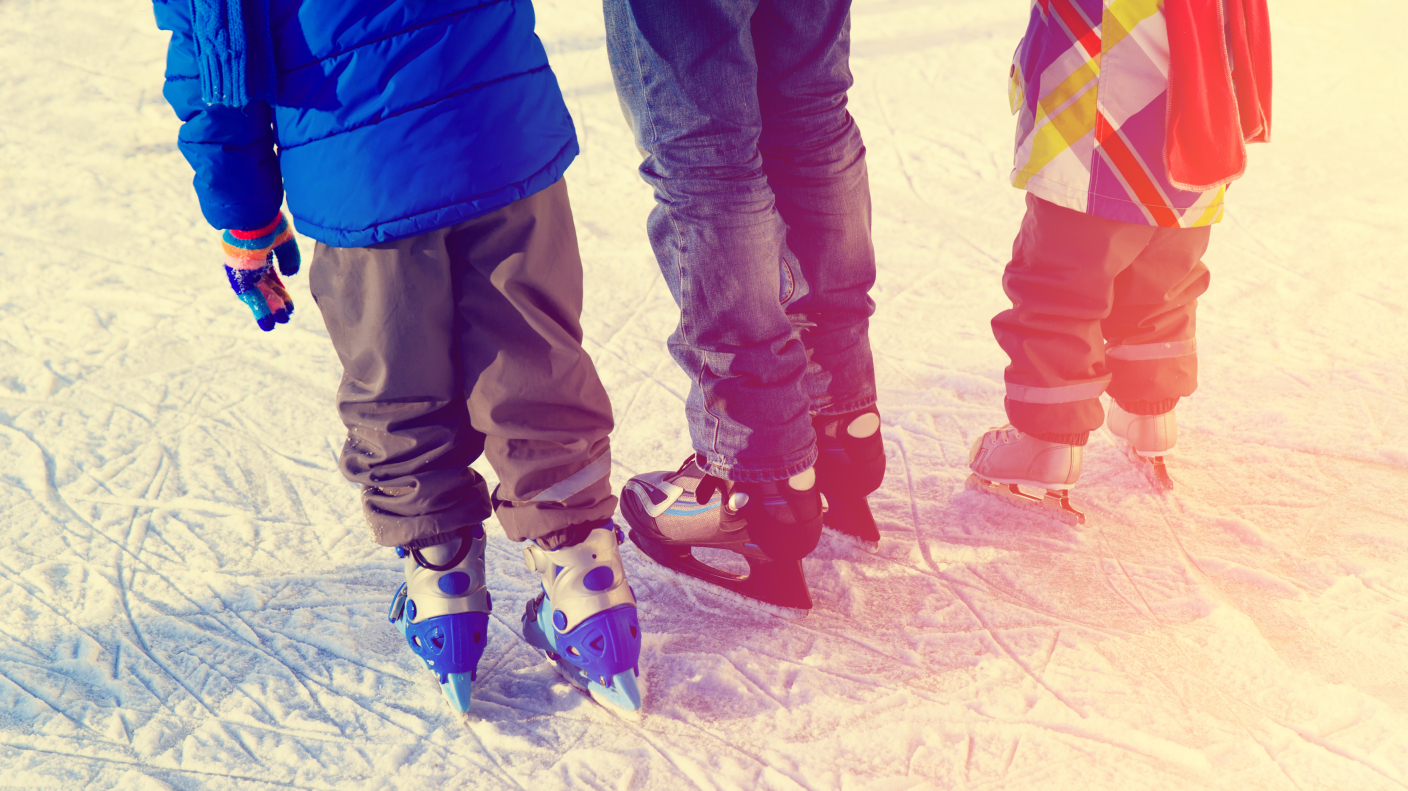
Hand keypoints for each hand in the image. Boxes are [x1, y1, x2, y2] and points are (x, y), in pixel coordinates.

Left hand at [222, 212, 300, 330]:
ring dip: (266, 310)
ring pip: (256, 293)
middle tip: (286, 317)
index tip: (289, 303)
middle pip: (264, 287)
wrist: (252, 214)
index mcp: (260, 253)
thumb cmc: (268, 221)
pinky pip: (250, 295)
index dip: (279, 290)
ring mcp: (244, 269)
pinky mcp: (239, 275)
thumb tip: (291, 274)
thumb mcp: (284, 240)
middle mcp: (250, 263)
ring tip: (275, 325)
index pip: (270, 276)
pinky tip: (268, 323)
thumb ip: (289, 257)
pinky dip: (259, 309)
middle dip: (275, 303)